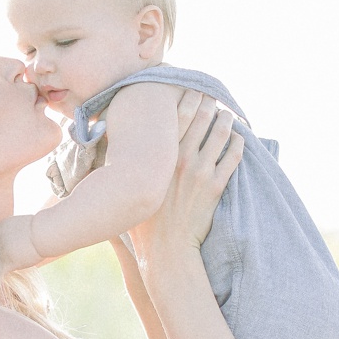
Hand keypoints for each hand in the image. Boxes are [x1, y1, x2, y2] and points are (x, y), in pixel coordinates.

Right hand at [128, 93, 243, 276]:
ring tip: (228, 114)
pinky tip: (240, 138)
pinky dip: (239, 144)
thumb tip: (99, 152)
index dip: (186, 97)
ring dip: (226, 119)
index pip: (177, 115)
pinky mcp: (215, 187)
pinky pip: (233, 157)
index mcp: (159, 157)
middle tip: (212, 96)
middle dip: (209, 102)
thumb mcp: (124, 190)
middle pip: (201, 117)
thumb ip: (116, 167)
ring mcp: (200, 172)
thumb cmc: (142, 222)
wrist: (166, 248)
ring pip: (220, 133)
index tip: (191, 89)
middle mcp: (180, 159)